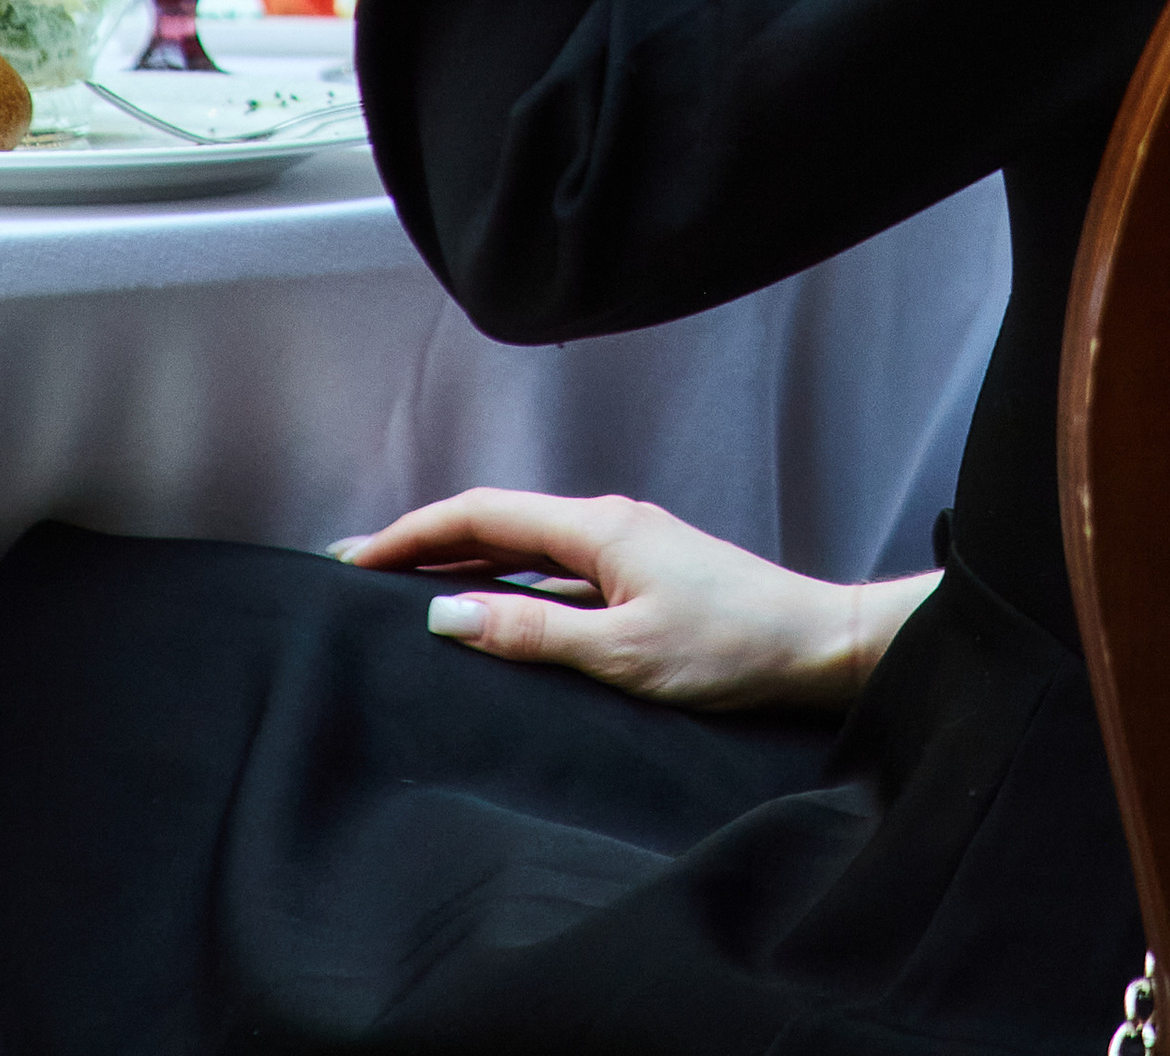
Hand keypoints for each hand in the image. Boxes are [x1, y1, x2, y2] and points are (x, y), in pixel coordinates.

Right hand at [332, 488, 938, 710]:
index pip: (482, 516)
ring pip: (524, 546)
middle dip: (426, 543)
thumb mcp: (621, 653)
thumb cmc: (729, 649)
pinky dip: (508, 583)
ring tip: (403, 590)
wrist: (816, 643)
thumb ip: (531, 632)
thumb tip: (445, 612)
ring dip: (463, 564)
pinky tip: (487, 611)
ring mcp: (625, 547)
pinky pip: (554, 570)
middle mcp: (606, 524)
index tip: (353, 560)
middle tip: (358, 573)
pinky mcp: (640, 575)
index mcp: (598, 527)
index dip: (413, 534)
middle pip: (497, 523)